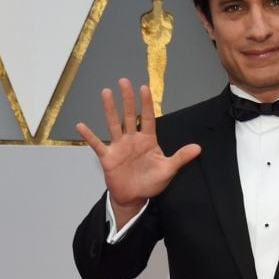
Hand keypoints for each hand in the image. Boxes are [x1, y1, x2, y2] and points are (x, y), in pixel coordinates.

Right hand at [76, 79, 200, 227]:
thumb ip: (180, 158)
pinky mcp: (108, 157)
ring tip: (105, 92)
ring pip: (113, 125)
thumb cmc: (151, 183)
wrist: (134, 197)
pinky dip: (89, 136)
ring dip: (109, 109)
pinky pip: (97, 145)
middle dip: (127, 99)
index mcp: (147, 140)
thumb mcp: (168, 170)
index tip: (144, 88)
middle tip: (124, 81)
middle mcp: (132, 139)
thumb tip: (198, 148)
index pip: (147, 118)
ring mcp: (119, 147)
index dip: (146, 104)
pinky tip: (81, 125)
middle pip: (129, 115)